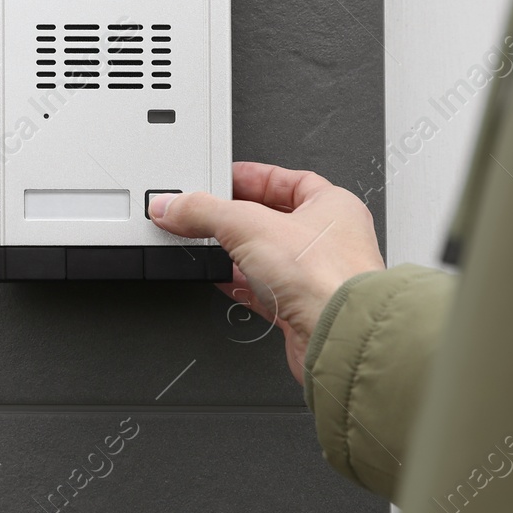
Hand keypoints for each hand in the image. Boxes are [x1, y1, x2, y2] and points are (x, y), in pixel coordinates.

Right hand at [149, 162, 385, 384]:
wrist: (338, 336)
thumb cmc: (327, 277)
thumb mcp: (248, 225)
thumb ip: (204, 212)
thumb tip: (174, 206)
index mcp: (333, 205)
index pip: (285, 179)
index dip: (250, 177)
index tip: (220, 179)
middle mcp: (329, 240)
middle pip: (271, 219)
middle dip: (237, 217)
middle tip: (206, 213)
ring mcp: (315, 277)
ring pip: (266, 256)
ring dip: (235, 252)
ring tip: (206, 245)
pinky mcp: (300, 310)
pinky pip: (263, 291)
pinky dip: (239, 284)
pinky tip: (220, 280)